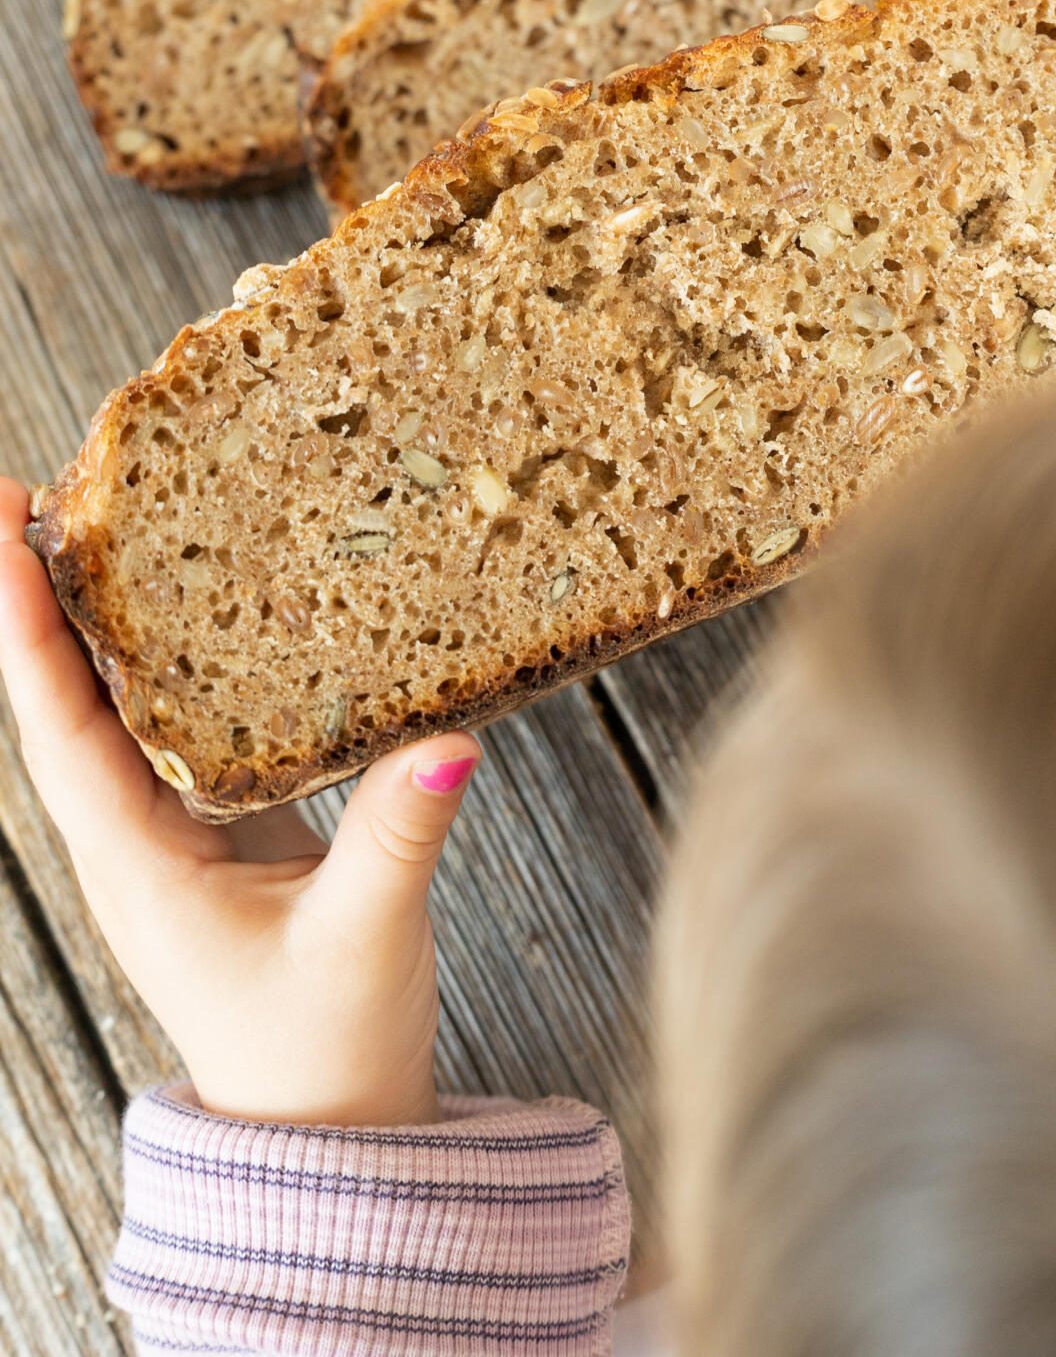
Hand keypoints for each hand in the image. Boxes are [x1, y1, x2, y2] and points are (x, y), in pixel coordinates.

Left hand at [0, 478, 478, 1127]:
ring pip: (112, 702)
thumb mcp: (365, 937)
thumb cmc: (326, 1052)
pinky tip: (191, 599)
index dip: (24, 624)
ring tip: (91, 515)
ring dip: (91, 612)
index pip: (59, 723)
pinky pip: (174, 719)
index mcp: (139, 862)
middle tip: (31, 487)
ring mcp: (174, 829)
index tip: (4, 528)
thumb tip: (446, 737)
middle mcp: (137, 836)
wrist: (329, 1133)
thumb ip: (399, 835)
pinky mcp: (222, 825)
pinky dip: (165, 650)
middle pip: (62, 695)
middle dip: (36, 592)